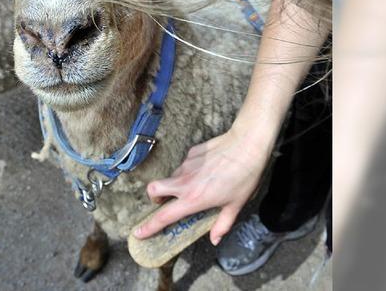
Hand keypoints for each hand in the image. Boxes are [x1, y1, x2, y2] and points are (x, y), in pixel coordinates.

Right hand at [132, 124, 273, 244]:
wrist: (247, 145)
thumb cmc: (244, 176)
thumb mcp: (236, 205)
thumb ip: (222, 224)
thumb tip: (215, 239)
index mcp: (194, 199)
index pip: (164, 216)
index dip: (149, 227)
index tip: (138, 232)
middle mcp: (185, 183)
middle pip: (153, 190)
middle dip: (153, 198)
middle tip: (165, 202)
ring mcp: (186, 166)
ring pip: (171, 177)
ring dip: (175, 185)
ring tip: (197, 185)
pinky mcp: (191, 153)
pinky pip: (184, 165)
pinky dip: (190, 171)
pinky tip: (206, 170)